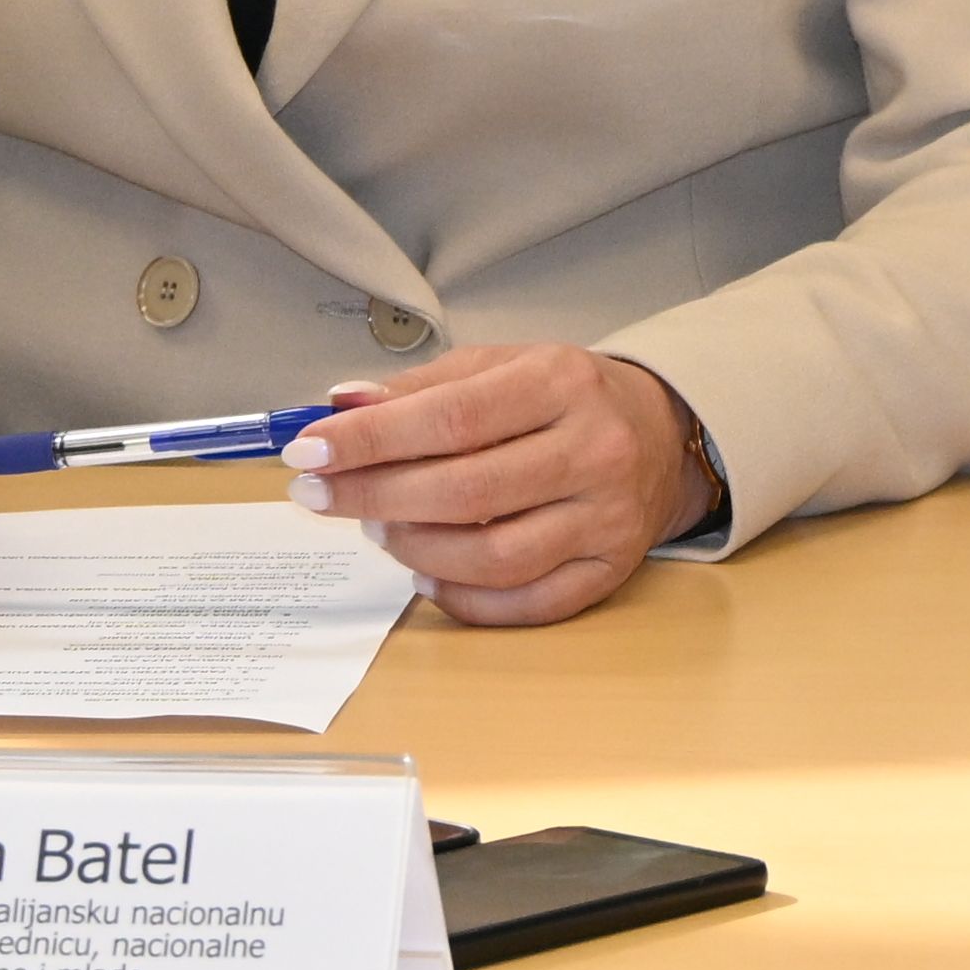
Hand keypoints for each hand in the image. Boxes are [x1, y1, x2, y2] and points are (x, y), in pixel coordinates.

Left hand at [286, 342, 721, 628]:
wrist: (661, 432)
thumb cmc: (565, 398)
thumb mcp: (499, 366)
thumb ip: (419, 389)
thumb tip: (340, 407)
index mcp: (562, 383)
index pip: (451, 417)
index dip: (370, 441)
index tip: (308, 452)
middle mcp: (594, 450)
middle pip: (464, 491)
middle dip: (372, 496)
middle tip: (318, 496)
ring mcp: (606, 517)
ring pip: (490, 557)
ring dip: (412, 548)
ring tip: (378, 527)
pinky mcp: (609, 570)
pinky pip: (520, 603)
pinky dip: (459, 597)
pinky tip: (425, 571)